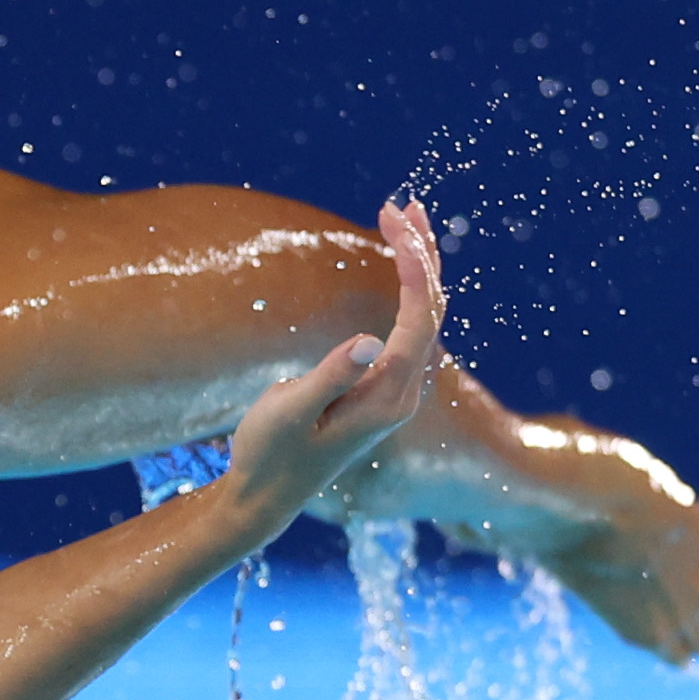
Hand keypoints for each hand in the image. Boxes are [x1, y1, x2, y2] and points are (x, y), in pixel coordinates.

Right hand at [221, 198, 445, 535]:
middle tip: (401, 204)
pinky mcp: (382, 388)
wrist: (267, 495)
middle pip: (432, 310)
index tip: (390, 218)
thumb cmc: (270, 453)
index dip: (412, 264)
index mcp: (388, 397)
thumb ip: (330, 376)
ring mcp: (396, 391)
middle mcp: (403, 393)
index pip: (417, 318)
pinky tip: (400, 266)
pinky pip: (410, 328)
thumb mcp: (289, 412)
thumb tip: (368, 341)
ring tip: (405, 219)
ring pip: (425, 317)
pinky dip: (408, 289)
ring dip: (420, 266)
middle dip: (421, 254)